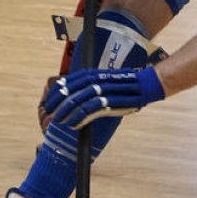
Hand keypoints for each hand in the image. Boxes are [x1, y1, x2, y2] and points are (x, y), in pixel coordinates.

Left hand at [43, 68, 165, 128]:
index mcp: (96, 73)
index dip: (57, 91)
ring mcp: (105, 90)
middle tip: (49, 114)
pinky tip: (74, 124)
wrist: (148, 84)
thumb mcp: (107, 80)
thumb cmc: (126, 85)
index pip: (70, 80)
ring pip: (80, 100)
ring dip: (67, 112)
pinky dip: (80, 117)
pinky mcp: (112, 102)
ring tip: (58, 121)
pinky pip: (91, 110)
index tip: (48, 101)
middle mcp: (98, 79)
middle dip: (58, 102)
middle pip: (72, 90)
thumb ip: (93, 85)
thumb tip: (75, 95)